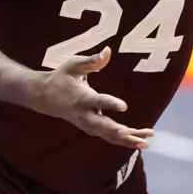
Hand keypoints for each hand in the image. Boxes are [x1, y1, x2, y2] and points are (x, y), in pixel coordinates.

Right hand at [28, 47, 153, 150]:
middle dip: (118, 132)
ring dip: (127, 140)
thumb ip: (91, 60)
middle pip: (102, 126)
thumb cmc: (62, 77)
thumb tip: (108, 51)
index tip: (124, 106)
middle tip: (134, 136)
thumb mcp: (73, 65)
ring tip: (146, 143)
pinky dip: (124, 141)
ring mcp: (87, 124)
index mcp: (81, 97)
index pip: (97, 101)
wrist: (45, 97)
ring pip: (108, 136)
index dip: (110, 104)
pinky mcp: (91, 129)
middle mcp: (84, 114)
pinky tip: (142, 141)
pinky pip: (109, 137)